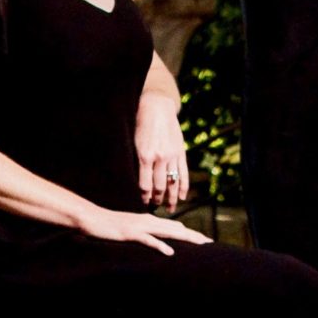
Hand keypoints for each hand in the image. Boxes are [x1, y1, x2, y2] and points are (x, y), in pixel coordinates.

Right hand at [77, 204, 205, 256]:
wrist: (91, 219)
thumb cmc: (108, 225)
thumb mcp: (129, 228)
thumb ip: (144, 231)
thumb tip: (152, 235)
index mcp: (149, 220)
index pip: (174, 227)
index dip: (190, 233)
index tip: (204, 240)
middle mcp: (148, 221)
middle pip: (176, 229)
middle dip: (193, 235)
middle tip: (210, 242)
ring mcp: (140, 227)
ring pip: (167, 232)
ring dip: (185, 237)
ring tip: (200, 243)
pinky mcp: (130, 233)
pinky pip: (148, 240)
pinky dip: (160, 245)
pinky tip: (170, 252)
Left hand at [133, 90, 187, 207]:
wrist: (157, 108)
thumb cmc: (141, 125)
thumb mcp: (133, 143)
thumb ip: (137, 161)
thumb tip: (136, 180)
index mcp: (144, 156)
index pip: (144, 184)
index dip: (144, 196)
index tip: (143, 203)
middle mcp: (159, 158)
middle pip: (159, 186)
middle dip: (157, 199)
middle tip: (155, 208)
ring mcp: (172, 156)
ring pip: (173, 182)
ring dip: (171, 198)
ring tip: (169, 208)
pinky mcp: (180, 153)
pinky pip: (183, 173)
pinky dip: (183, 186)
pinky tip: (182, 197)